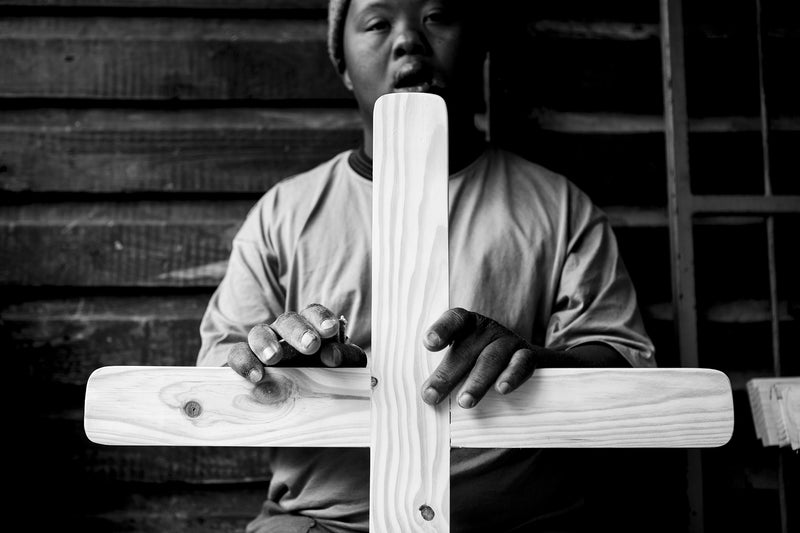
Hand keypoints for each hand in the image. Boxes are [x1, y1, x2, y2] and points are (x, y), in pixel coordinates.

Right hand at [227, 303, 366, 382]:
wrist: (297, 397)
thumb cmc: (323, 375)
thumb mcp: (343, 367)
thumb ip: (345, 358)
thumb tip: (333, 355)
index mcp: (309, 327)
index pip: (313, 312)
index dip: (322, 318)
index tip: (331, 330)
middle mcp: (284, 330)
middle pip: (288, 320)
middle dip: (299, 332)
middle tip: (311, 345)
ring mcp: (262, 343)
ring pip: (259, 331)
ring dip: (266, 343)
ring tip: (274, 358)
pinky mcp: (244, 359)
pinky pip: (238, 353)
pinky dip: (245, 362)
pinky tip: (256, 377)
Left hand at [421, 308, 536, 408]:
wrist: (523, 360)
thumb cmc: (479, 361)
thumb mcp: (462, 358)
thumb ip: (445, 371)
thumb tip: (426, 396)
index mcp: (468, 325)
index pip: (454, 320)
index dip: (441, 329)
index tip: (429, 344)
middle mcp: (488, 329)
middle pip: (466, 349)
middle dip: (447, 374)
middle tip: (431, 395)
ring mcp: (509, 341)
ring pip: (491, 359)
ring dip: (477, 381)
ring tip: (465, 402)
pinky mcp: (528, 356)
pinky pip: (521, 364)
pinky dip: (512, 376)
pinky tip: (502, 390)